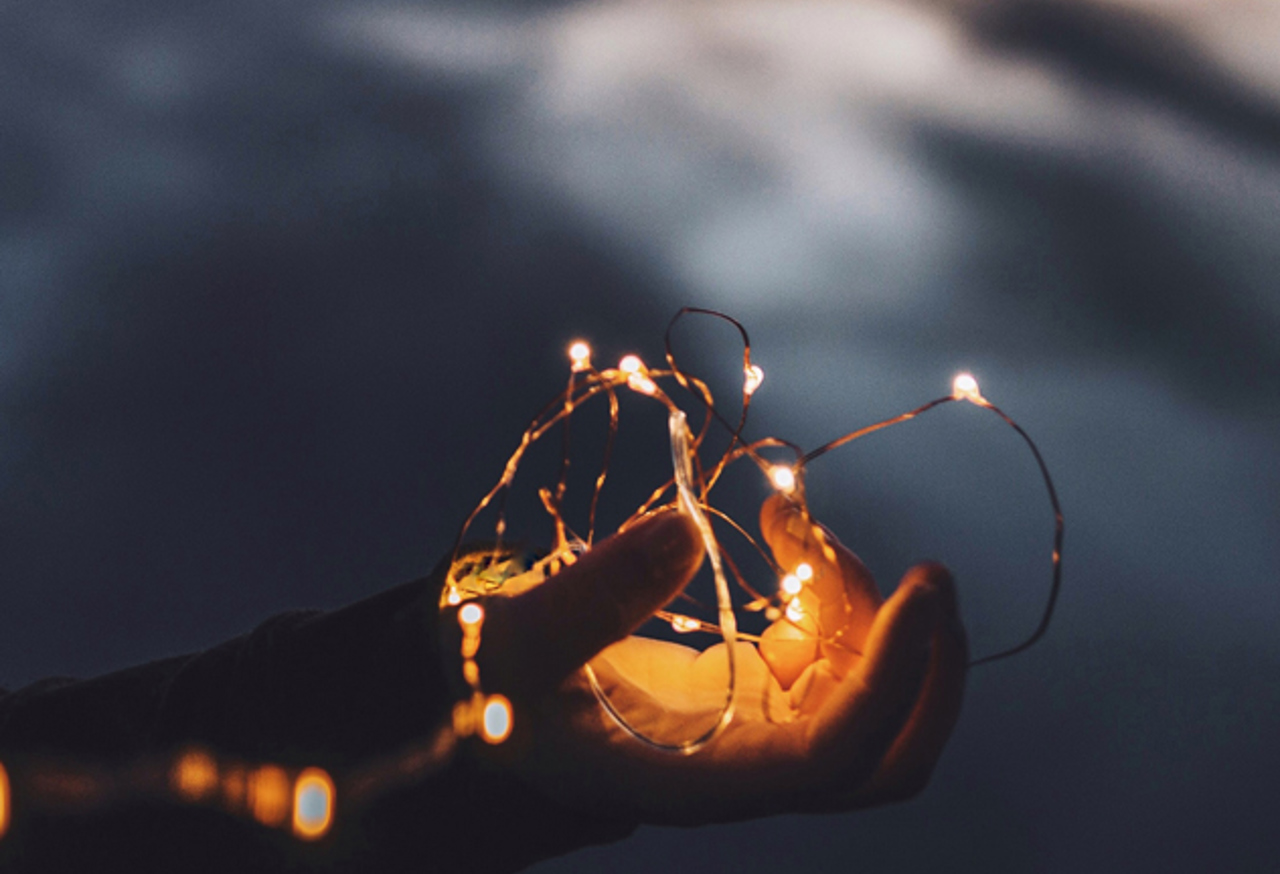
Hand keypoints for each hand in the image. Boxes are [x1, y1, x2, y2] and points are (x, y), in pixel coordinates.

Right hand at [440, 499, 966, 830]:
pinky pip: (826, 642)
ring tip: (790, 517)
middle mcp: (742, 762)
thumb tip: (686, 534)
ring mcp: (755, 723)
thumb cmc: (487, 684)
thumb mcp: (509, 644)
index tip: (923, 588)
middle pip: (885, 751)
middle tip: (926, 574)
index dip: (892, 682)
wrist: (486, 691)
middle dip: (927, 668)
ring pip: (862, 681)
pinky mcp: (750, 682)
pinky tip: (785, 528)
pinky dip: (825, 582)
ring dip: (859, 595)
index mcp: (695, 777)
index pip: (829, 758)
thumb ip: (588, 599)